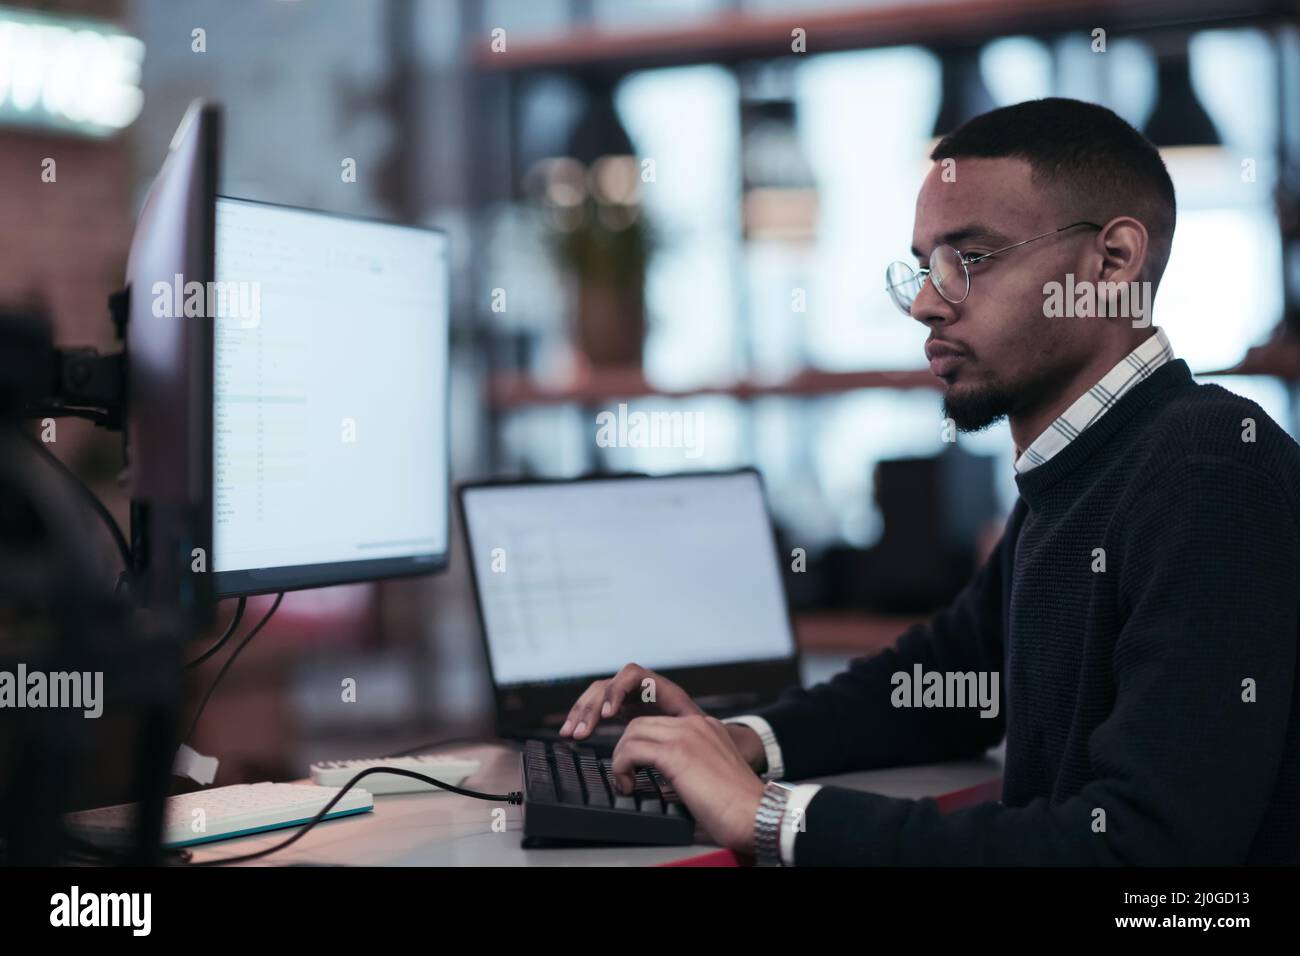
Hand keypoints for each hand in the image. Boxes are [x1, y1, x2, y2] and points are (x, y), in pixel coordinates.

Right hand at [560, 663, 703, 739]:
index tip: (609, 716)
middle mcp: (642, 688)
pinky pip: (597, 706)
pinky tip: (571, 732)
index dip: (617, 691)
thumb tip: (668, 741)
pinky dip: (583, 718)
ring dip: (581, 712)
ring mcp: (630, 697)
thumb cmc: (704, 735)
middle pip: (609, 684)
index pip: (633, 675)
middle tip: (580, 732)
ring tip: (570, 734)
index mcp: (661, 688)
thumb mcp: (695, 729)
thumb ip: (681, 729)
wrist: (707, 739)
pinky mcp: (622, 709)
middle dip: (591, 707)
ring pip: (598, 695)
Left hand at [609, 714, 765, 854]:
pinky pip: (632, 750)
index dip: (641, 745)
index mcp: (706, 728)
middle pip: (642, 723)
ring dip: (621, 758)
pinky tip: (629, 785)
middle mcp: (696, 724)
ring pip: (633, 732)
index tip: (635, 767)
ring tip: (626, 782)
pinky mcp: (676, 753)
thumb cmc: (739, 807)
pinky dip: (621, 767)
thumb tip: (663, 780)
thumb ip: (691, 765)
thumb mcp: (712, 774)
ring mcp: (686, 735)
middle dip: (625, 749)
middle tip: (625, 775)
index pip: (660, 723)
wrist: (756, 814)